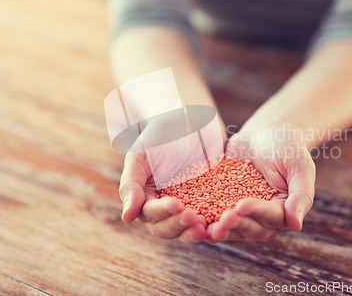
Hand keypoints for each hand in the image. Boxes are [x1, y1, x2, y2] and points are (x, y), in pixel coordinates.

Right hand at [118, 111, 213, 243]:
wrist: (188, 119)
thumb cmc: (159, 134)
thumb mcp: (140, 154)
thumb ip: (131, 184)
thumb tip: (127, 217)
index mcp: (147, 199)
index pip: (150, 214)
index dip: (163, 213)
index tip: (177, 205)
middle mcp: (167, 209)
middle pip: (169, 229)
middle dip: (180, 226)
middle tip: (194, 218)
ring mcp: (190, 208)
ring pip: (189, 230)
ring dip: (196, 233)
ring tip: (207, 228)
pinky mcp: (212, 203)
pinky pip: (213, 220)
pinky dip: (217, 226)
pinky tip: (224, 224)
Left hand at [207, 127, 314, 241]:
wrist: (263, 134)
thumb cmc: (286, 147)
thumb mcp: (299, 164)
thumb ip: (301, 193)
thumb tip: (296, 224)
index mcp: (285, 212)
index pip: (271, 217)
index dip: (256, 212)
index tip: (241, 205)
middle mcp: (264, 219)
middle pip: (250, 228)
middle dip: (236, 224)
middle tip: (222, 219)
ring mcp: (243, 215)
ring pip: (232, 227)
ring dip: (220, 228)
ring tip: (206, 227)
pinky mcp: (224, 206)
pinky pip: (215, 215)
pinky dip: (205, 218)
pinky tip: (192, 217)